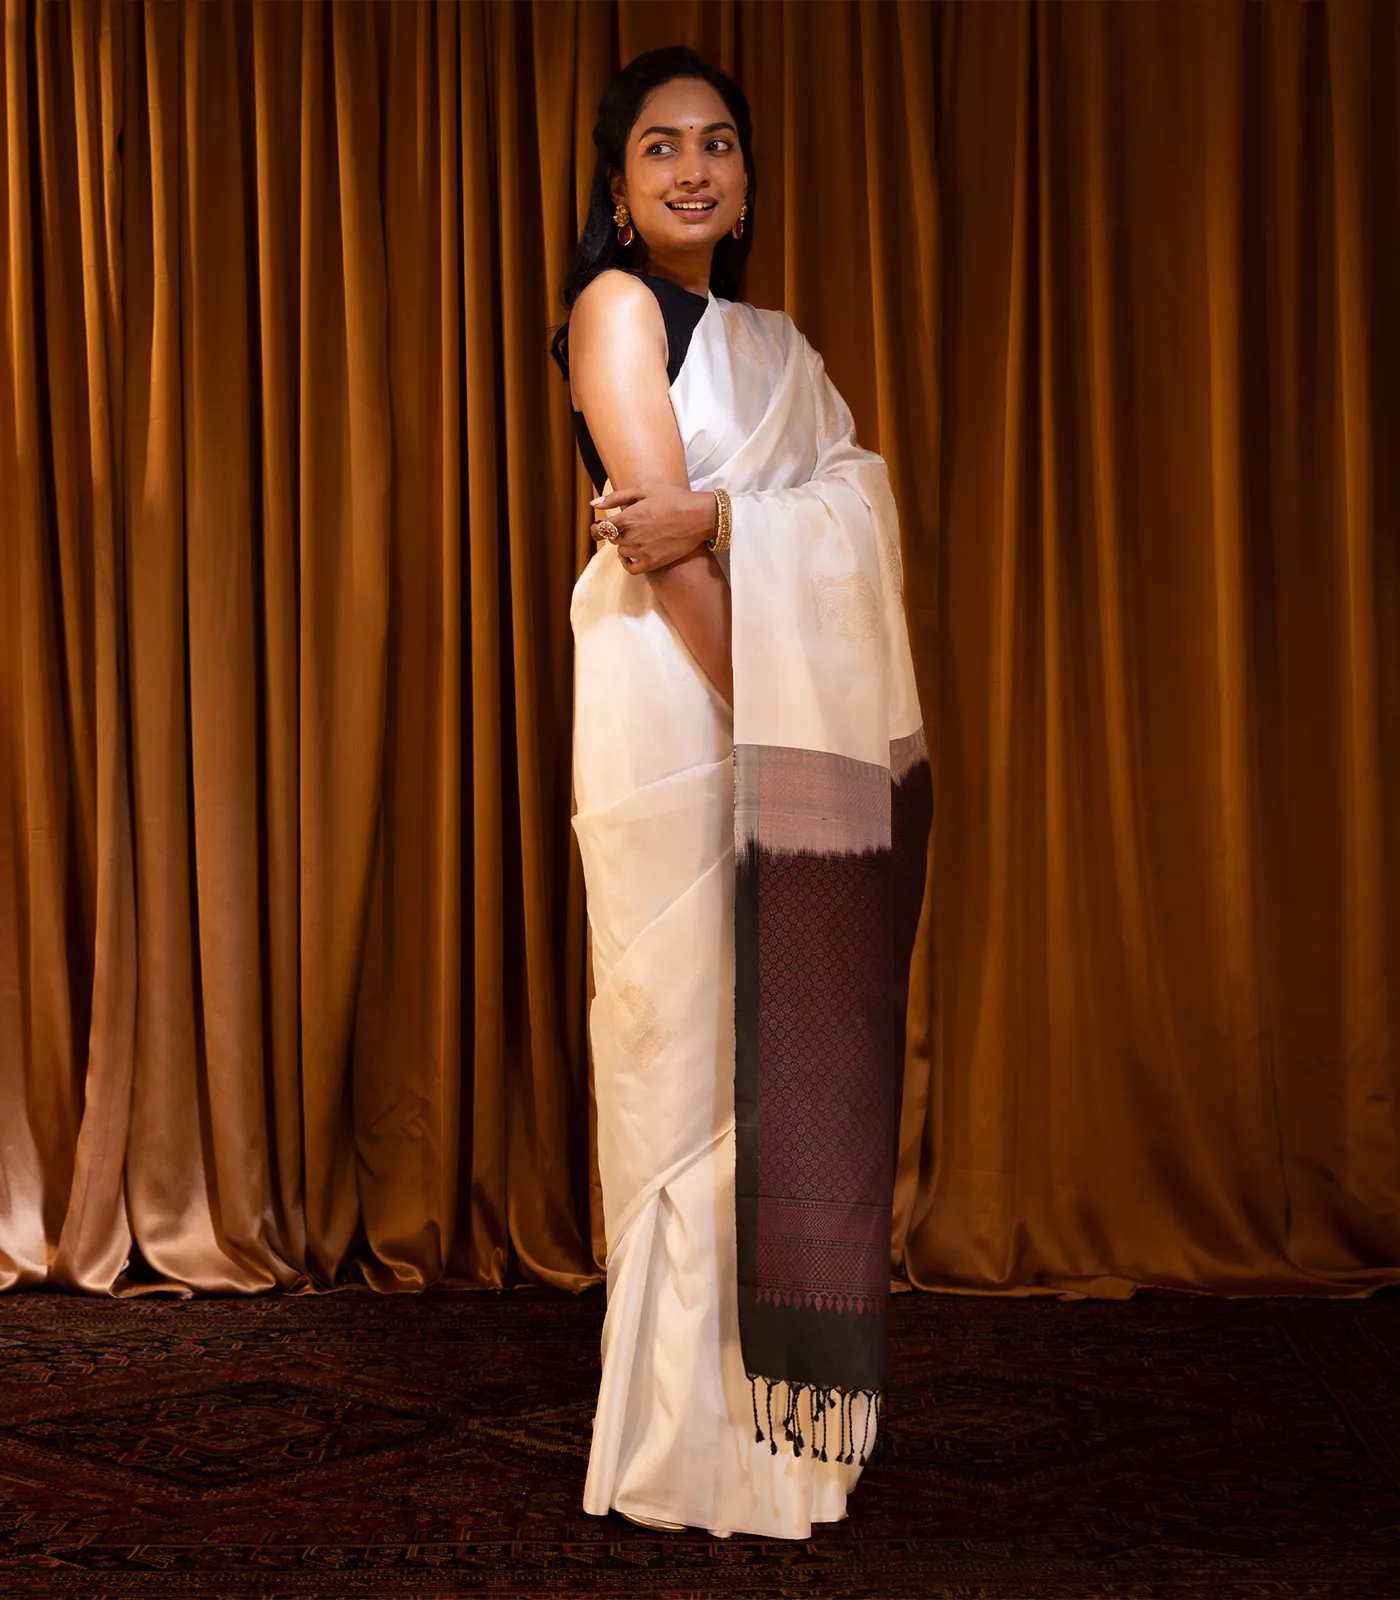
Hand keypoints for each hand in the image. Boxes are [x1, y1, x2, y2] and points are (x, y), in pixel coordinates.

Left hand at [590, 483, 718, 574]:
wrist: (699, 516)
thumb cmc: (673, 498)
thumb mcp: (644, 490)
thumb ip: (617, 497)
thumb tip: (594, 505)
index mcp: (628, 517)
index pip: (602, 528)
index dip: (598, 528)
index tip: (601, 526)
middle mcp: (632, 536)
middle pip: (612, 539)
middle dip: (615, 533)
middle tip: (627, 527)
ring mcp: (642, 551)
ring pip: (622, 552)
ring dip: (624, 545)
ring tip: (636, 537)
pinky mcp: (653, 562)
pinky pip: (631, 568)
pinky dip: (627, 563)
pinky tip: (631, 556)